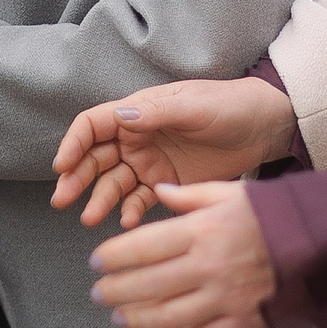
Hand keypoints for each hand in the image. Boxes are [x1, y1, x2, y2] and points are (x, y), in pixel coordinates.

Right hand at [51, 77, 297, 227]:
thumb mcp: (193, 106)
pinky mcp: (168, 184)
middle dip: (76, 178)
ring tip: (90, 219)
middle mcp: (137, 137)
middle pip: (95, 158)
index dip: (74, 144)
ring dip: (99, 199)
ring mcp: (150, 162)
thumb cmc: (228, 105)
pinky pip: (141, 200)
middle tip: (63, 200)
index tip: (62, 166)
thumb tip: (121, 116)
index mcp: (137, 112)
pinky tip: (128, 222)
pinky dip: (131, 211)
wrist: (264, 127)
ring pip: (113, 183)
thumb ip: (157, 113)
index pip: (92, 126)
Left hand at [88, 183, 276, 327]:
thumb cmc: (275, 212)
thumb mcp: (232, 191)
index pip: (143, 247)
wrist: (324, 241)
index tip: (96, 261)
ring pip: (169, 316)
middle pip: (148, 284)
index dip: (113, 256)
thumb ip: (191, 195)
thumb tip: (158, 192)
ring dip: (139, 318)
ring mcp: (227, 298)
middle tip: (98, 293)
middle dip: (116, 291)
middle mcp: (210, 267)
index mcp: (204, 231)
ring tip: (120, 316)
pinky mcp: (244, 321)